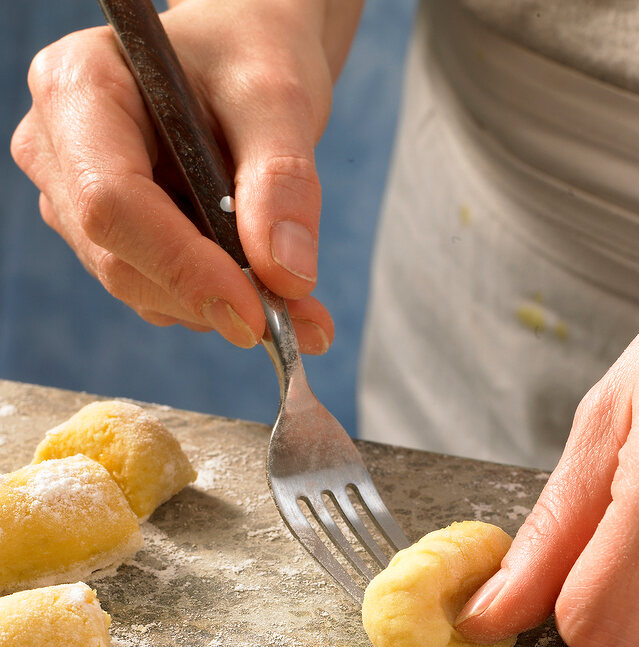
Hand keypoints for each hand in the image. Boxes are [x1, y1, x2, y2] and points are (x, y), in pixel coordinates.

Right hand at [10, 0, 359, 350]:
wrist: (241, 61)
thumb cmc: (248, 55)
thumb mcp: (278, 98)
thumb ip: (282, 181)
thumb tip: (285, 275)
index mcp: (78, 87)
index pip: (112, 201)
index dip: (182, 266)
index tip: (255, 311)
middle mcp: (58, 149)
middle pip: (119, 258)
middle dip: (212, 299)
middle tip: (303, 320)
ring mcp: (74, 200)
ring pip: (140, 288)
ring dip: (222, 309)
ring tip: (298, 302)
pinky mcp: (107, 239)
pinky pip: (158, 294)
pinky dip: (218, 304)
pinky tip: (265, 288)